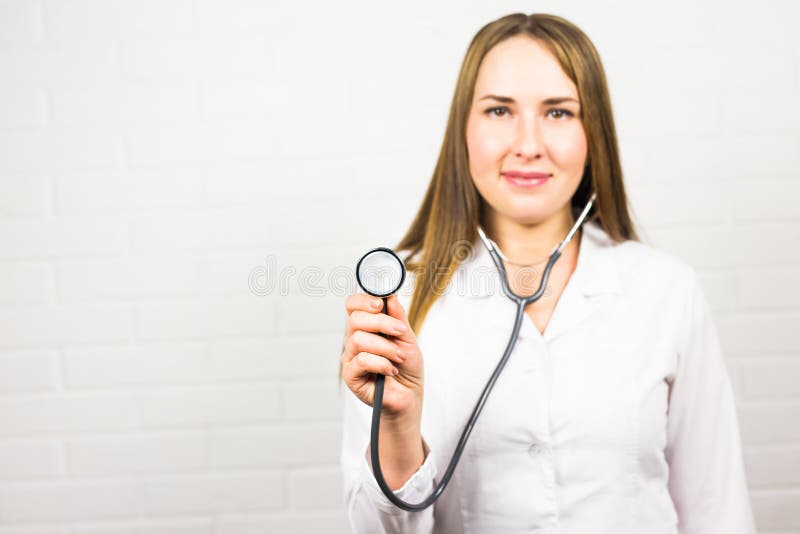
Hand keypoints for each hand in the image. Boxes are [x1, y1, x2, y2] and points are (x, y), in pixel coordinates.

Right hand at [341, 292, 423, 418]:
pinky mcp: (350, 375)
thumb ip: (398, 317)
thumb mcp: (407, 338)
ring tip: (399, 357)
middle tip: (400, 332)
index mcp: (366, 327)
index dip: (363, 300)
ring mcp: (350, 357)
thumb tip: (391, 295)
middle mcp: (354, 339)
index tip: (380, 304)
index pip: (353, 305)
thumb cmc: (407, 367)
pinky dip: (381, 363)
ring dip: (385, 347)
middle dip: (381, 323)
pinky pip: (361, 361)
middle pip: (355, 319)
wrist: (409, 395)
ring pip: (358, 340)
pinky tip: (391, 370)